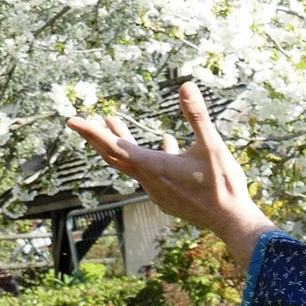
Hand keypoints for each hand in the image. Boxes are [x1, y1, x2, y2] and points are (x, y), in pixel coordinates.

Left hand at [66, 81, 276, 275]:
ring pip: (132, 164)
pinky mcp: (169, 200)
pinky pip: (150, 174)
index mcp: (154, 166)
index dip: (91, 132)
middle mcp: (150, 181)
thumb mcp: (212, 146)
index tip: (71, 120)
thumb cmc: (224, 184)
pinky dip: (147, 157)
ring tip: (115, 123)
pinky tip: (167, 143)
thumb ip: (197, 115)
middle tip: (83, 121)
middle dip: (99, 136)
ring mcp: (158, 192)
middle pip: (115, 156)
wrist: (234, 221)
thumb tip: (186, 85)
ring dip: (122, 143)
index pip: (113, 146)